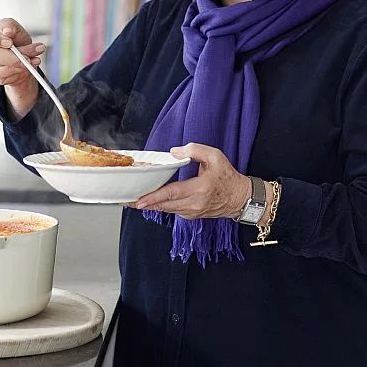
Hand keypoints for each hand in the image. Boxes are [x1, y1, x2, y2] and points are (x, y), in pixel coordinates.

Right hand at [0, 18, 44, 116]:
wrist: (21, 57)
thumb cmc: (16, 40)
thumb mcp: (17, 30)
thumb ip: (11, 26)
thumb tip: (7, 30)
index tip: (10, 42)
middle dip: (12, 56)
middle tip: (27, 56)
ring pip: (0, 67)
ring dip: (19, 64)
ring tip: (33, 59)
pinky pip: (4, 75)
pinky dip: (18, 71)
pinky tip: (26, 66)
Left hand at [127, 143, 250, 219]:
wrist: (240, 198)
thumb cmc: (228, 177)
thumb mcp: (215, 156)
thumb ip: (194, 150)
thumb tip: (174, 151)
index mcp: (199, 189)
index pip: (172, 194)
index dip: (153, 198)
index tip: (138, 200)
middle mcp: (194, 204)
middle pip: (163, 205)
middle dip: (144, 203)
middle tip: (126, 200)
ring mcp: (192, 212)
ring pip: (166, 209)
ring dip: (150, 205)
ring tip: (133, 200)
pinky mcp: (190, 216)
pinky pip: (171, 210)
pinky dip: (160, 206)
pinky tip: (150, 200)